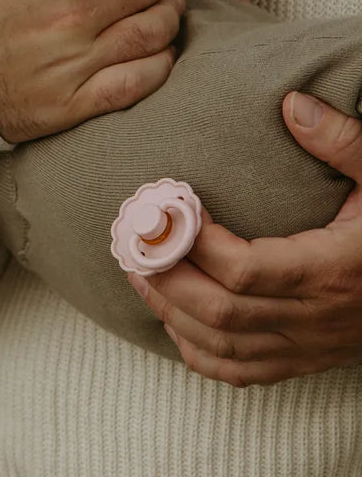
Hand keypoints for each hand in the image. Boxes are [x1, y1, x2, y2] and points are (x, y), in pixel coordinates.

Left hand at [129, 91, 361, 385]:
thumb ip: (344, 143)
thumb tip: (293, 104)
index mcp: (331, 271)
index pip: (245, 271)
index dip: (198, 244)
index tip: (173, 210)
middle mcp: (316, 318)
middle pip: (221, 311)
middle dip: (167, 277)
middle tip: (135, 243)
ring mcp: (310, 347)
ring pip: (222, 345)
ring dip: (170, 311)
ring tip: (138, 273)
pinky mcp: (305, 361)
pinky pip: (241, 372)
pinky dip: (198, 351)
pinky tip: (173, 321)